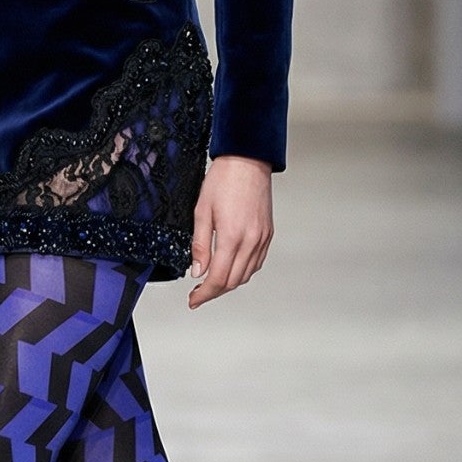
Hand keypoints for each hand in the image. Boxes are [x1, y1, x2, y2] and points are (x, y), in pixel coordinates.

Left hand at [187, 154, 273, 308]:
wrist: (247, 161)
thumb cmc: (224, 180)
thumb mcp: (201, 212)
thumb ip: (199, 245)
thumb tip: (197, 271)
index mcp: (232, 237)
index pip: (218, 279)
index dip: (204, 294)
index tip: (193, 300)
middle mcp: (251, 241)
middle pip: (233, 282)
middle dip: (214, 292)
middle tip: (198, 294)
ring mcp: (262, 238)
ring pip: (246, 275)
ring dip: (229, 284)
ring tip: (212, 283)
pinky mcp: (268, 234)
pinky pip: (256, 263)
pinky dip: (243, 272)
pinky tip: (231, 269)